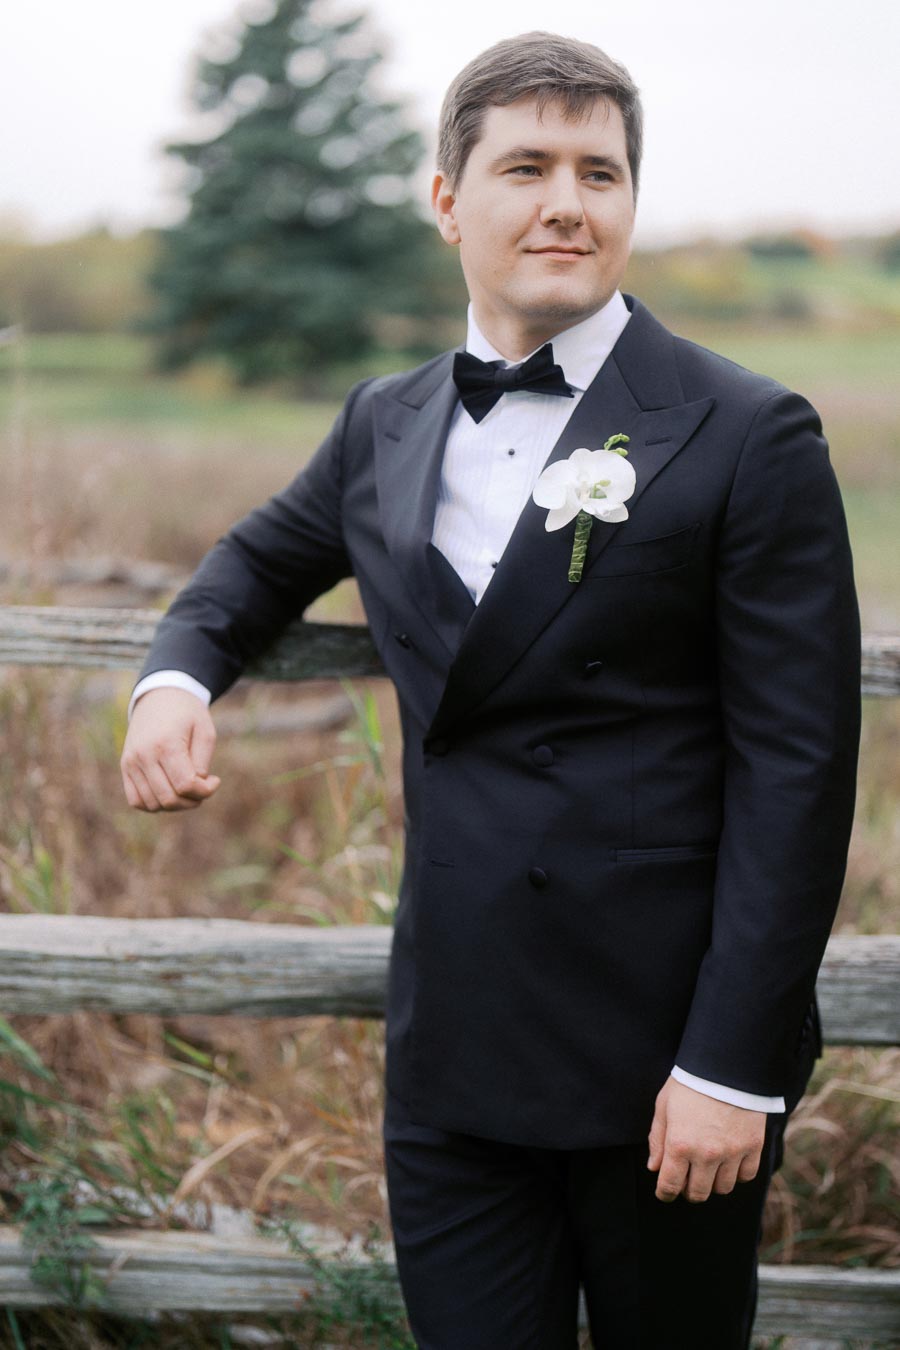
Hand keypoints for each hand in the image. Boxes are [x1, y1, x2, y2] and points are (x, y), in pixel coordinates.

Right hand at [120, 688, 219, 811]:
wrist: (160, 695)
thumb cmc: (187, 714)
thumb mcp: (205, 732)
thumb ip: (202, 763)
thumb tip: (195, 789)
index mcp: (166, 744)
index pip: (185, 785)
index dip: (205, 791)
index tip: (215, 780)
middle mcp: (144, 755)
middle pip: (169, 799)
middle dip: (192, 801)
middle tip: (203, 788)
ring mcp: (131, 762)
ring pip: (152, 804)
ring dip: (175, 805)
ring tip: (187, 789)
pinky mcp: (125, 767)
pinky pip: (136, 800)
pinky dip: (154, 804)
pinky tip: (169, 792)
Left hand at [647, 1076, 764, 1202]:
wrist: (725, 1065)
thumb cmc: (689, 1083)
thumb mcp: (664, 1106)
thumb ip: (657, 1139)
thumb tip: (655, 1168)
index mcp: (680, 1144)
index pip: (670, 1185)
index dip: (665, 1193)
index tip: (665, 1193)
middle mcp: (706, 1154)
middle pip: (698, 1193)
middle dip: (689, 1190)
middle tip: (687, 1178)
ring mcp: (732, 1152)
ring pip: (722, 1188)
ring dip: (713, 1182)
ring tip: (708, 1166)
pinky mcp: (753, 1146)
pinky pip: (746, 1176)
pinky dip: (737, 1173)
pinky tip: (729, 1160)